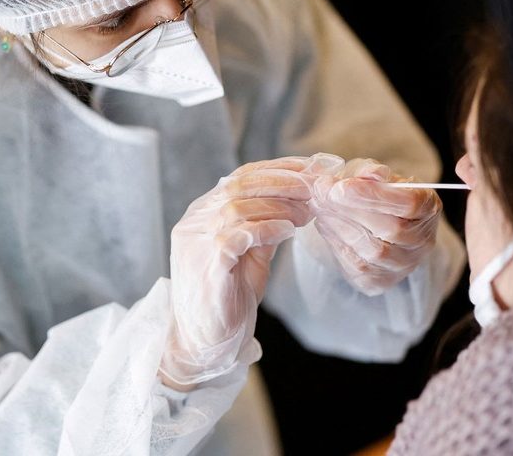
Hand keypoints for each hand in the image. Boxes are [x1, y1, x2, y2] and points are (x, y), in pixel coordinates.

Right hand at [160, 157, 316, 388]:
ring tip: (307, 212)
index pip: (241, 176)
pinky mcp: (207, 265)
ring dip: (279, 205)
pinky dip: (265, 228)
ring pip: (238, 205)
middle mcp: (195, 222)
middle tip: (317, 186)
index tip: (312, 168)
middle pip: (240, 184)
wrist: (203, 343)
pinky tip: (287, 231)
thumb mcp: (250, 254)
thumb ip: (264, 226)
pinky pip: (236, 236)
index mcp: (203, 213)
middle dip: (284, 181)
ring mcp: (197, 242)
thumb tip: (296, 202)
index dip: (279, 169)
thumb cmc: (227, 298)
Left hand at [309, 158, 441, 295]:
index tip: (340, 187)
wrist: (374, 224)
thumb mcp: (373, 174)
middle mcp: (422, 241)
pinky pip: (358, 266)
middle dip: (350, 209)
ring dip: (339, 225)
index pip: (409, 204)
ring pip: (372, 250)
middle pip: (391, 230)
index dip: (374, 195)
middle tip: (320, 192)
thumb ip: (370, 172)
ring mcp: (404, 265)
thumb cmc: (377, 194)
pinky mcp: (381, 281)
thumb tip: (370, 174)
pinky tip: (325, 223)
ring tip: (318, 205)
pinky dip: (336, 242)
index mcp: (428, 208)